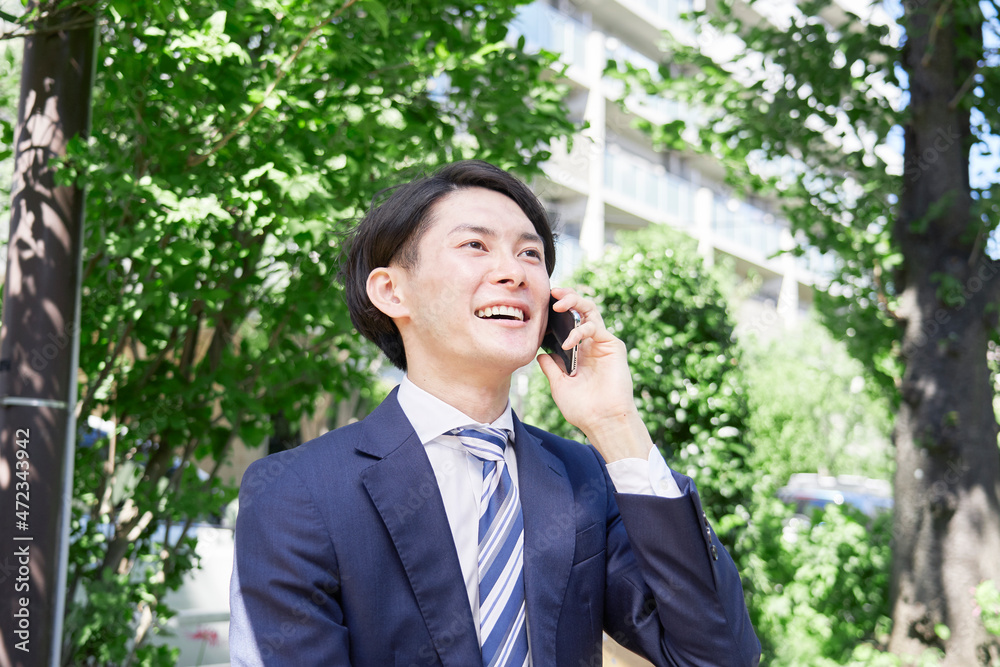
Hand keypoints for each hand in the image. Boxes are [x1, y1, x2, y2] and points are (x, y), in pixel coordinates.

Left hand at [537, 287, 654, 462]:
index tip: (540, 305)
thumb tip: (540, 354)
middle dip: (567, 297)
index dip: (556, 312)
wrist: (601, 421)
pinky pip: (595, 327)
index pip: (567, 323)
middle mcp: (590, 344)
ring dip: (574, 302)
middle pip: (579, 310)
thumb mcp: (559, 385)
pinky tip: (569, 344)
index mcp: (577, 352)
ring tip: (558, 304)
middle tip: (552, 293)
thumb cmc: (582, 408)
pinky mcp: (612, 346)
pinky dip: (580, 331)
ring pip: (590, 310)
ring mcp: (602, 343)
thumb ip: (551, 367)